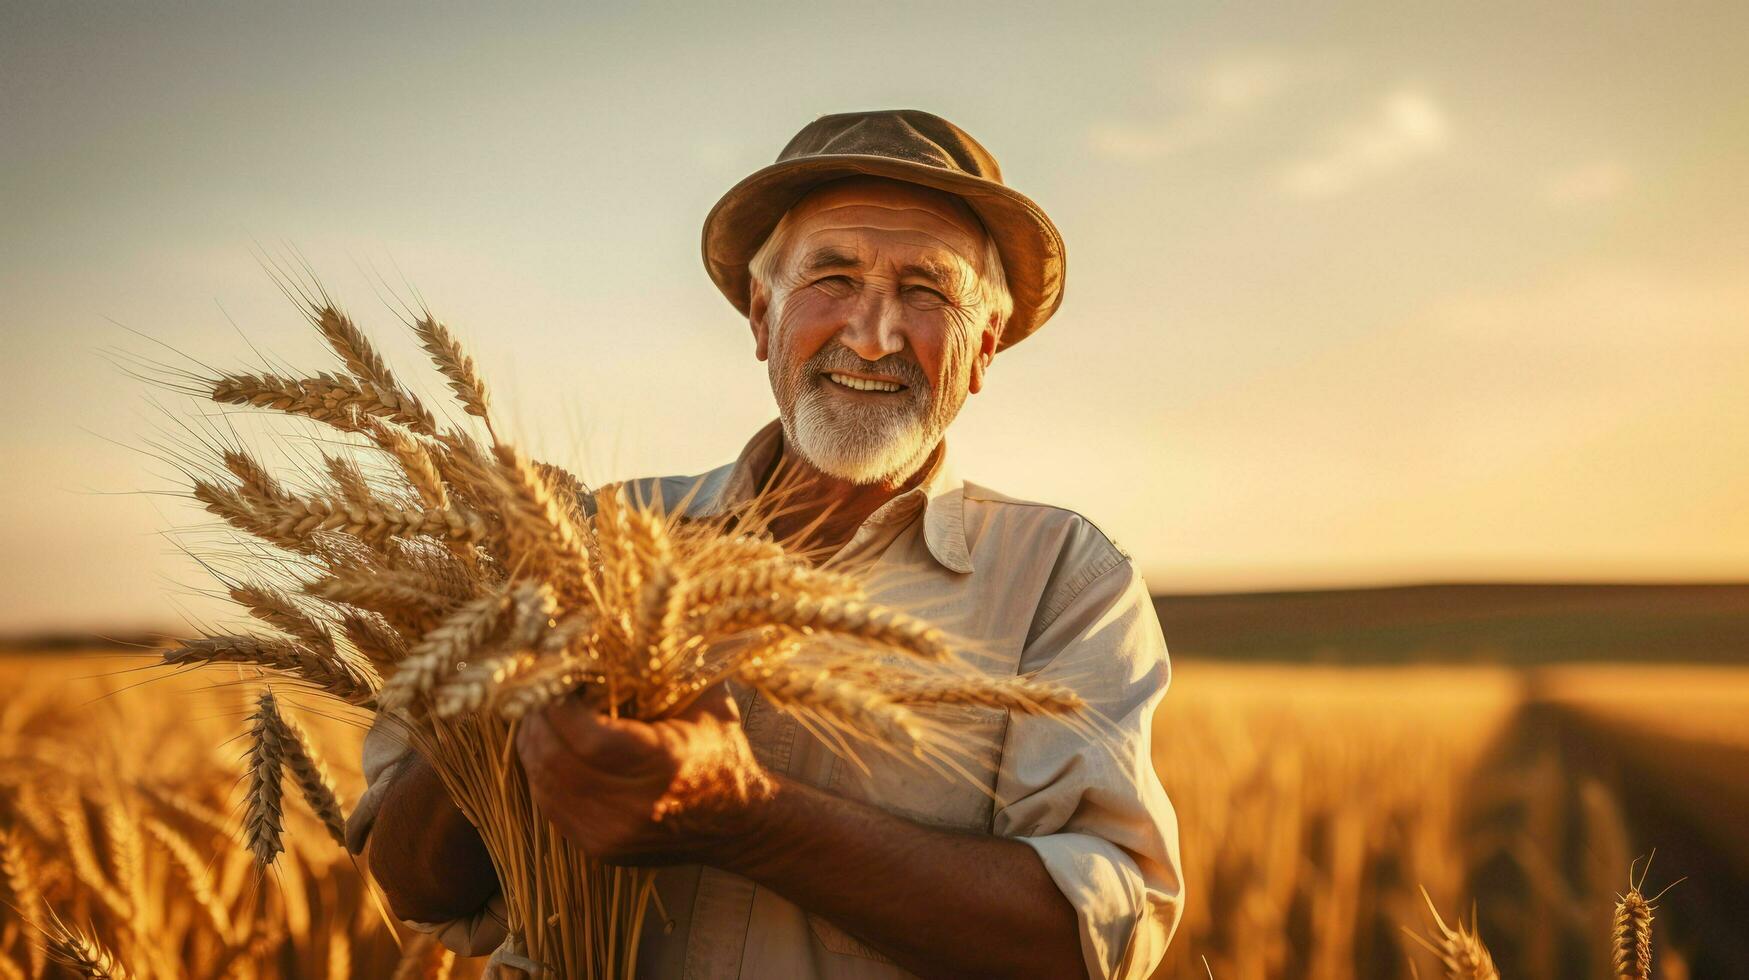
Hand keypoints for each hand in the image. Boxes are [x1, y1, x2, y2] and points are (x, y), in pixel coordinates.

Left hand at [514, 684, 776, 864]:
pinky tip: (549, 746)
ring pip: (544, 784)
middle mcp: (634, 807)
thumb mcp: (707, 698)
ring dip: (534, 744)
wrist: (737, 824)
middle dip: (538, 720)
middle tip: (537, 690)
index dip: (560, 705)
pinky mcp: (597, 849)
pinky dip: (541, 772)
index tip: (556, 675)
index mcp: (666, 764)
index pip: (588, 737)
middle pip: (556, 761)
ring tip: (539, 714)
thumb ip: (666, 666)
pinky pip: (549, 805)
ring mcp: (611, 834)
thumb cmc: (722, 749)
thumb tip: (619, 630)